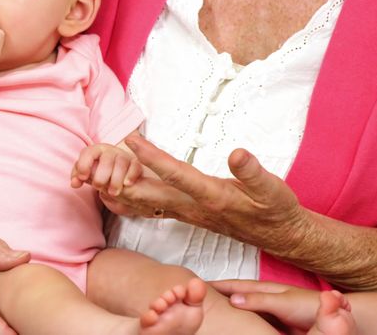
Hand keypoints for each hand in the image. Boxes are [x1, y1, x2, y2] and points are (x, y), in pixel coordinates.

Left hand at [70, 143, 142, 195]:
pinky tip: (127, 184)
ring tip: (112, 193)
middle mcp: (110, 151)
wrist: (121, 173)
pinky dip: (130, 176)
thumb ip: (80, 176)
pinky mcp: (136, 164)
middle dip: (101, 175)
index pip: (88, 152)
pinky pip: (135, 167)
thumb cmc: (102, 172)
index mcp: (96, 151)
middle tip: (98, 187)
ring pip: (121, 163)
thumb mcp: (89, 174)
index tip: (82, 178)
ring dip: (116, 180)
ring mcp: (124, 157)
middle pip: (106, 159)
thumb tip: (74, 183)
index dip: (84, 164)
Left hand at [98, 135, 310, 254]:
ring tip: (97, 173)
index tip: (131, 140)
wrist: (279, 235)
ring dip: (123, 188)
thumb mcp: (273, 189)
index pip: (176, 174)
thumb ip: (253, 172)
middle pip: (150, 194)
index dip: (152, 157)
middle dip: (122, 177)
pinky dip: (135, 197)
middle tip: (97, 160)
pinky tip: (121, 189)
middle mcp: (195, 208)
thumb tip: (238, 153)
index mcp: (213, 197)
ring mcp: (189, 213)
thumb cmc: (275, 210)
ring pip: (149, 202)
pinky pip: (155, 206)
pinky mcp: (189, 213)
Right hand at [210, 280, 321, 333]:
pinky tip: (240, 326)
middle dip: (221, 294)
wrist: (337, 317)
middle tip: (201, 296)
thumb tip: (233, 299)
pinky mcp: (277, 324)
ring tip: (215, 311)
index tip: (200, 284)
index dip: (218, 285)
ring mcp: (272, 311)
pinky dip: (245, 322)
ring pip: (246, 310)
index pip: (236, 285)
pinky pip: (256, 323)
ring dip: (231, 308)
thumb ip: (260, 301)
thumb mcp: (284, 302)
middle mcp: (267, 298)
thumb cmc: (311, 306)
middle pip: (238, 296)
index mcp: (266, 289)